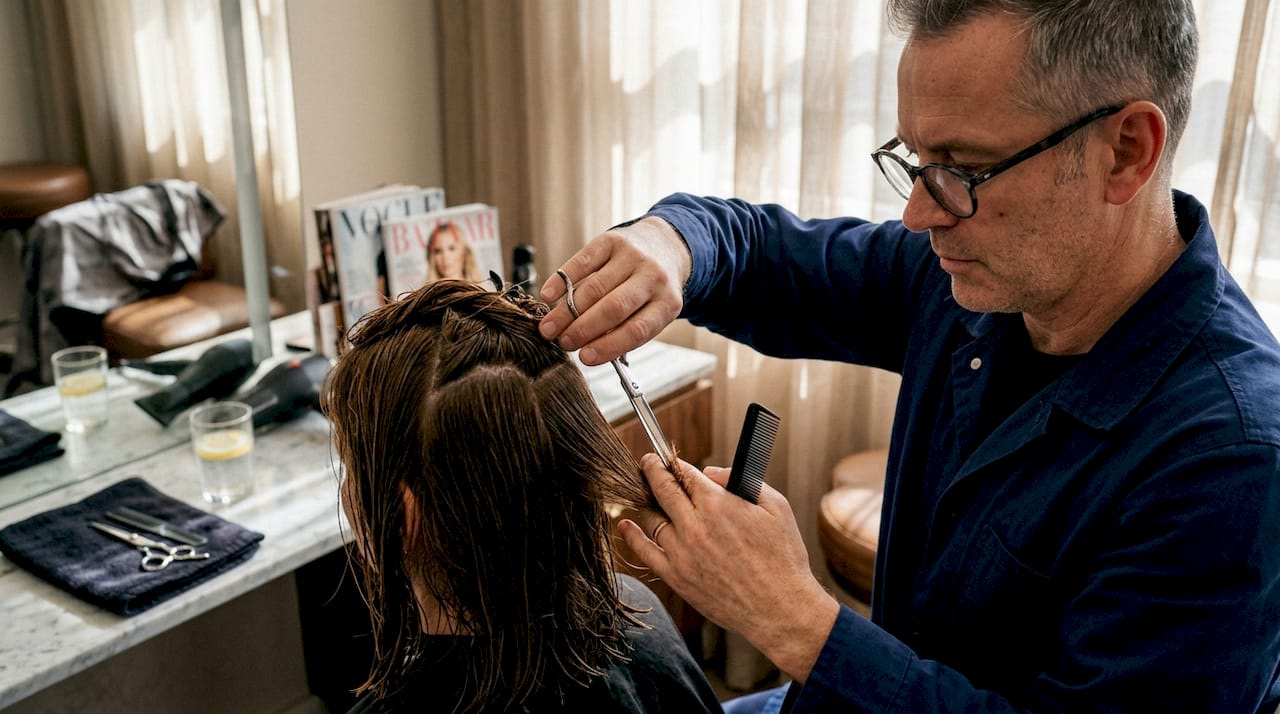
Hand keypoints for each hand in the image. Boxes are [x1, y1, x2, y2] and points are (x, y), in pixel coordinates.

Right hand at [539, 217, 689, 365]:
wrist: (664, 246)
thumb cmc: (652, 291)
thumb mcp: (652, 313)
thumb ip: (626, 332)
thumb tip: (588, 349)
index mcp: (667, 303)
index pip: (637, 330)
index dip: (609, 346)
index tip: (585, 358)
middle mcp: (653, 277)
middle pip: (614, 308)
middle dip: (583, 329)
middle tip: (563, 343)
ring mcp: (633, 256)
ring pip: (595, 287)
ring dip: (567, 311)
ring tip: (550, 328)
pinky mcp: (613, 241)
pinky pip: (582, 262)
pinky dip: (562, 281)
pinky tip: (549, 296)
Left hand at [618, 456, 840, 683]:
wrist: (780, 608)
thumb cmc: (783, 557)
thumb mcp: (775, 507)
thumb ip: (739, 481)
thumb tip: (709, 473)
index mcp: (718, 505)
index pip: (685, 473)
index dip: (675, 462)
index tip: (668, 457)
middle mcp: (694, 526)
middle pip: (662, 489)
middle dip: (652, 470)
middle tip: (648, 462)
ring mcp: (681, 553)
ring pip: (652, 519)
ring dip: (649, 503)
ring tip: (648, 496)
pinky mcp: (676, 578)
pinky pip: (645, 552)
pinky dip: (632, 535)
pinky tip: (625, 524)